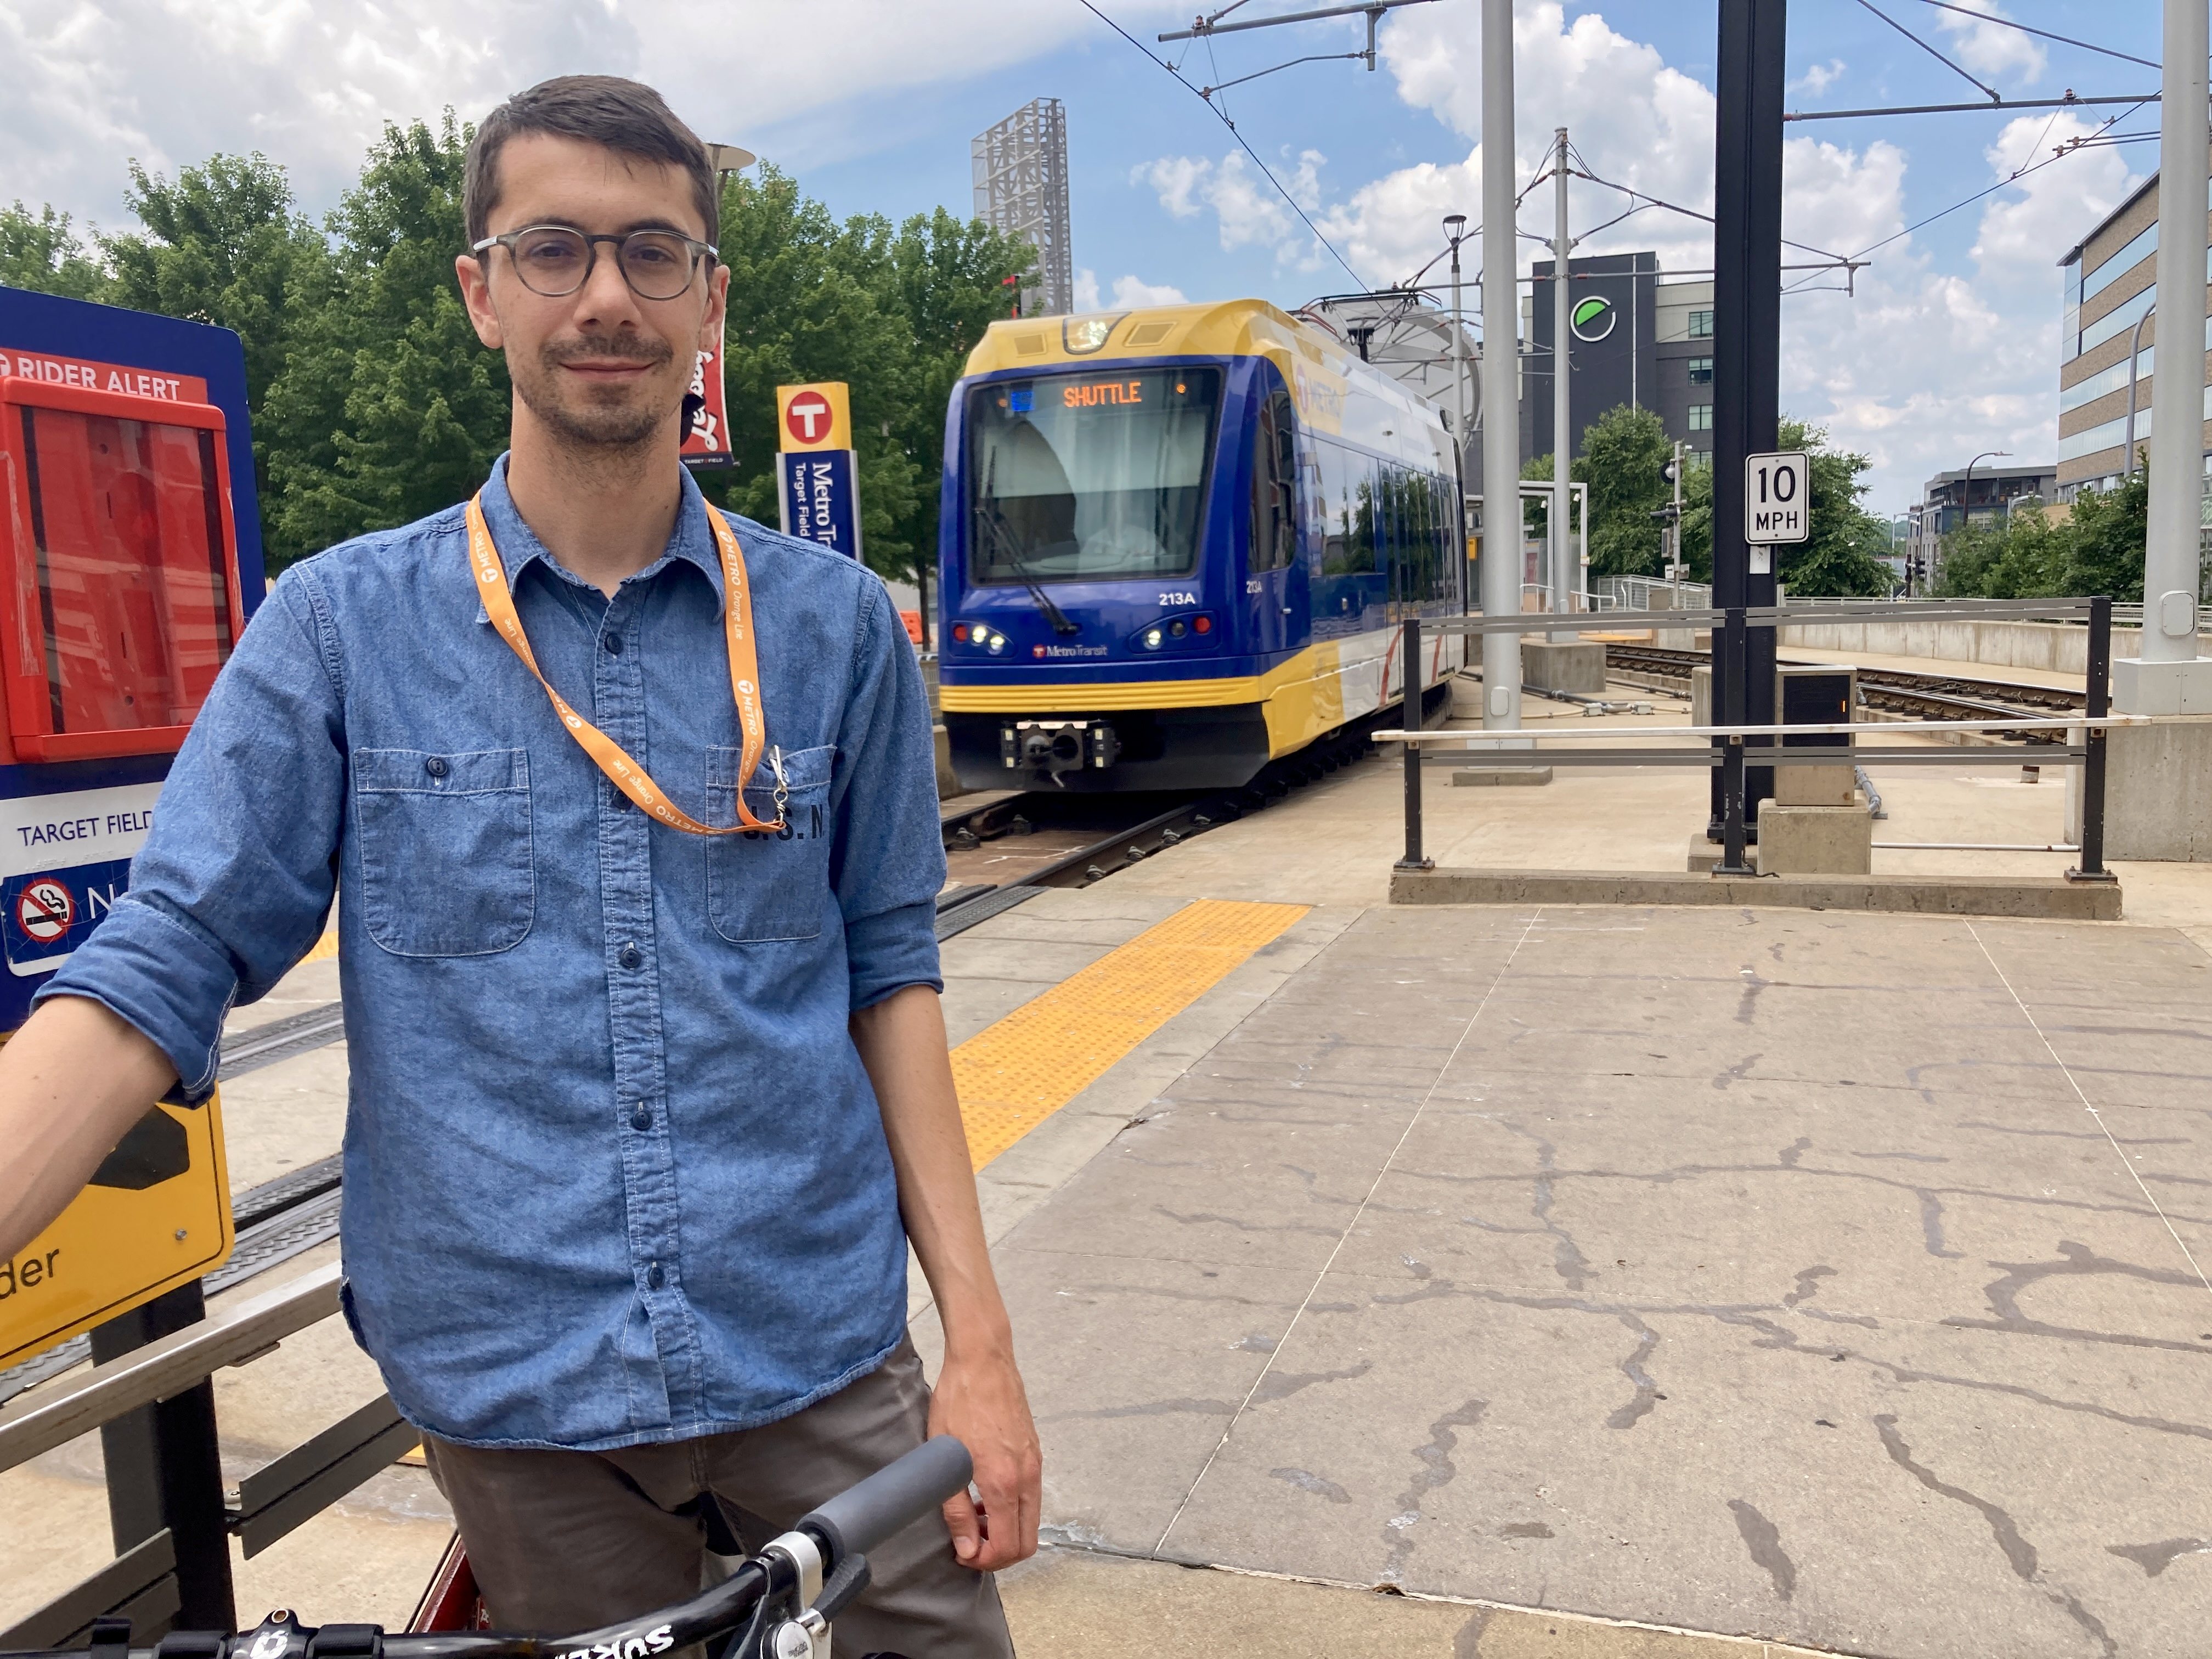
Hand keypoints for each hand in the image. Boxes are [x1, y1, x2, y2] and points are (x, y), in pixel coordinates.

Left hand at [928, 1341, 1040, 1570]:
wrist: (983, 1360)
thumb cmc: (958, 1402)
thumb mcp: (945, 1457)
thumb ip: (956, 1508)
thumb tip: (967, 1548)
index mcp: (1004, 1483)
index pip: (1007, 1546)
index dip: (984, 1561)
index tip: (962, 1553)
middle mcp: (1027, 1478)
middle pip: (1027, 1542)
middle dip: (999, 1554)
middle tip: (969, 1544)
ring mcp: (1035, 1465)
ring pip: (1031, 1521)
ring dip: (1006, 1531)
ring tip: (974, 1518)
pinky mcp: (1035, 1454)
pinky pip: (1031, 1498)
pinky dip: (1013, 1510)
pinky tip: (986, 1495)